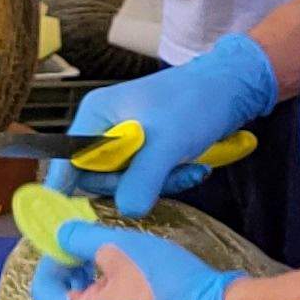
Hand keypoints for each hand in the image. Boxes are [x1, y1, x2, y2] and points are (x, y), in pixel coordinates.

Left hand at [31, 218, 255, 299]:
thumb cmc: (168, 284)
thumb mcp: (117, 248)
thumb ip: (79, 238)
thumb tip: (61, 234)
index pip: (43, 288)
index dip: (52, 256)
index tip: (67, 236)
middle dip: (74, 268)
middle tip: (90, 242)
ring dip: (95, 282)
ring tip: (116, 258)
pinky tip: (133, 280)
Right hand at [47, 31, 277, 217]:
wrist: (232, 88)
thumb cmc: (195, 101)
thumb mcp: (167, 141)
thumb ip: (143, 177)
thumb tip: (126, 210)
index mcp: (96, 115)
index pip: (68, 161)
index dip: (73, 187)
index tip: (85, 211)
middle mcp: (105, 127)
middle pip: (98, 177)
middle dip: (133, 184)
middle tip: (164, 176)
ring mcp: (127, 140)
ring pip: (126, 182)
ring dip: (159, 183)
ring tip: (186, 168)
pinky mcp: (147, 151)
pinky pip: (147, 179)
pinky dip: (170, 179)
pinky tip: (192, 167)